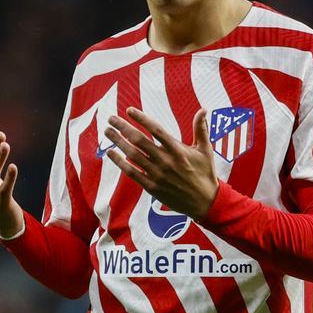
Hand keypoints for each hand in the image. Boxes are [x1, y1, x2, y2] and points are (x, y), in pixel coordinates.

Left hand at [105, 107, 219, 219]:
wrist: (205, 203)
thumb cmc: (205, 174)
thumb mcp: (206, 150)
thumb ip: (201, 129)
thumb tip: (203, 109)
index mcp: (178, 150)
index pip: (156, 130)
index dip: (142, 119)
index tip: (129, 110)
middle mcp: (166, 161)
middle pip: (139, 141)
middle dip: (123, 128)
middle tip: (111, 118)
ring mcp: (157, 175)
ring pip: (133, 155)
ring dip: (118, 142)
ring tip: (107, 132)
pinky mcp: (152, 187)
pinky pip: (132, 173)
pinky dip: (120, 162)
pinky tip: (111, 153)